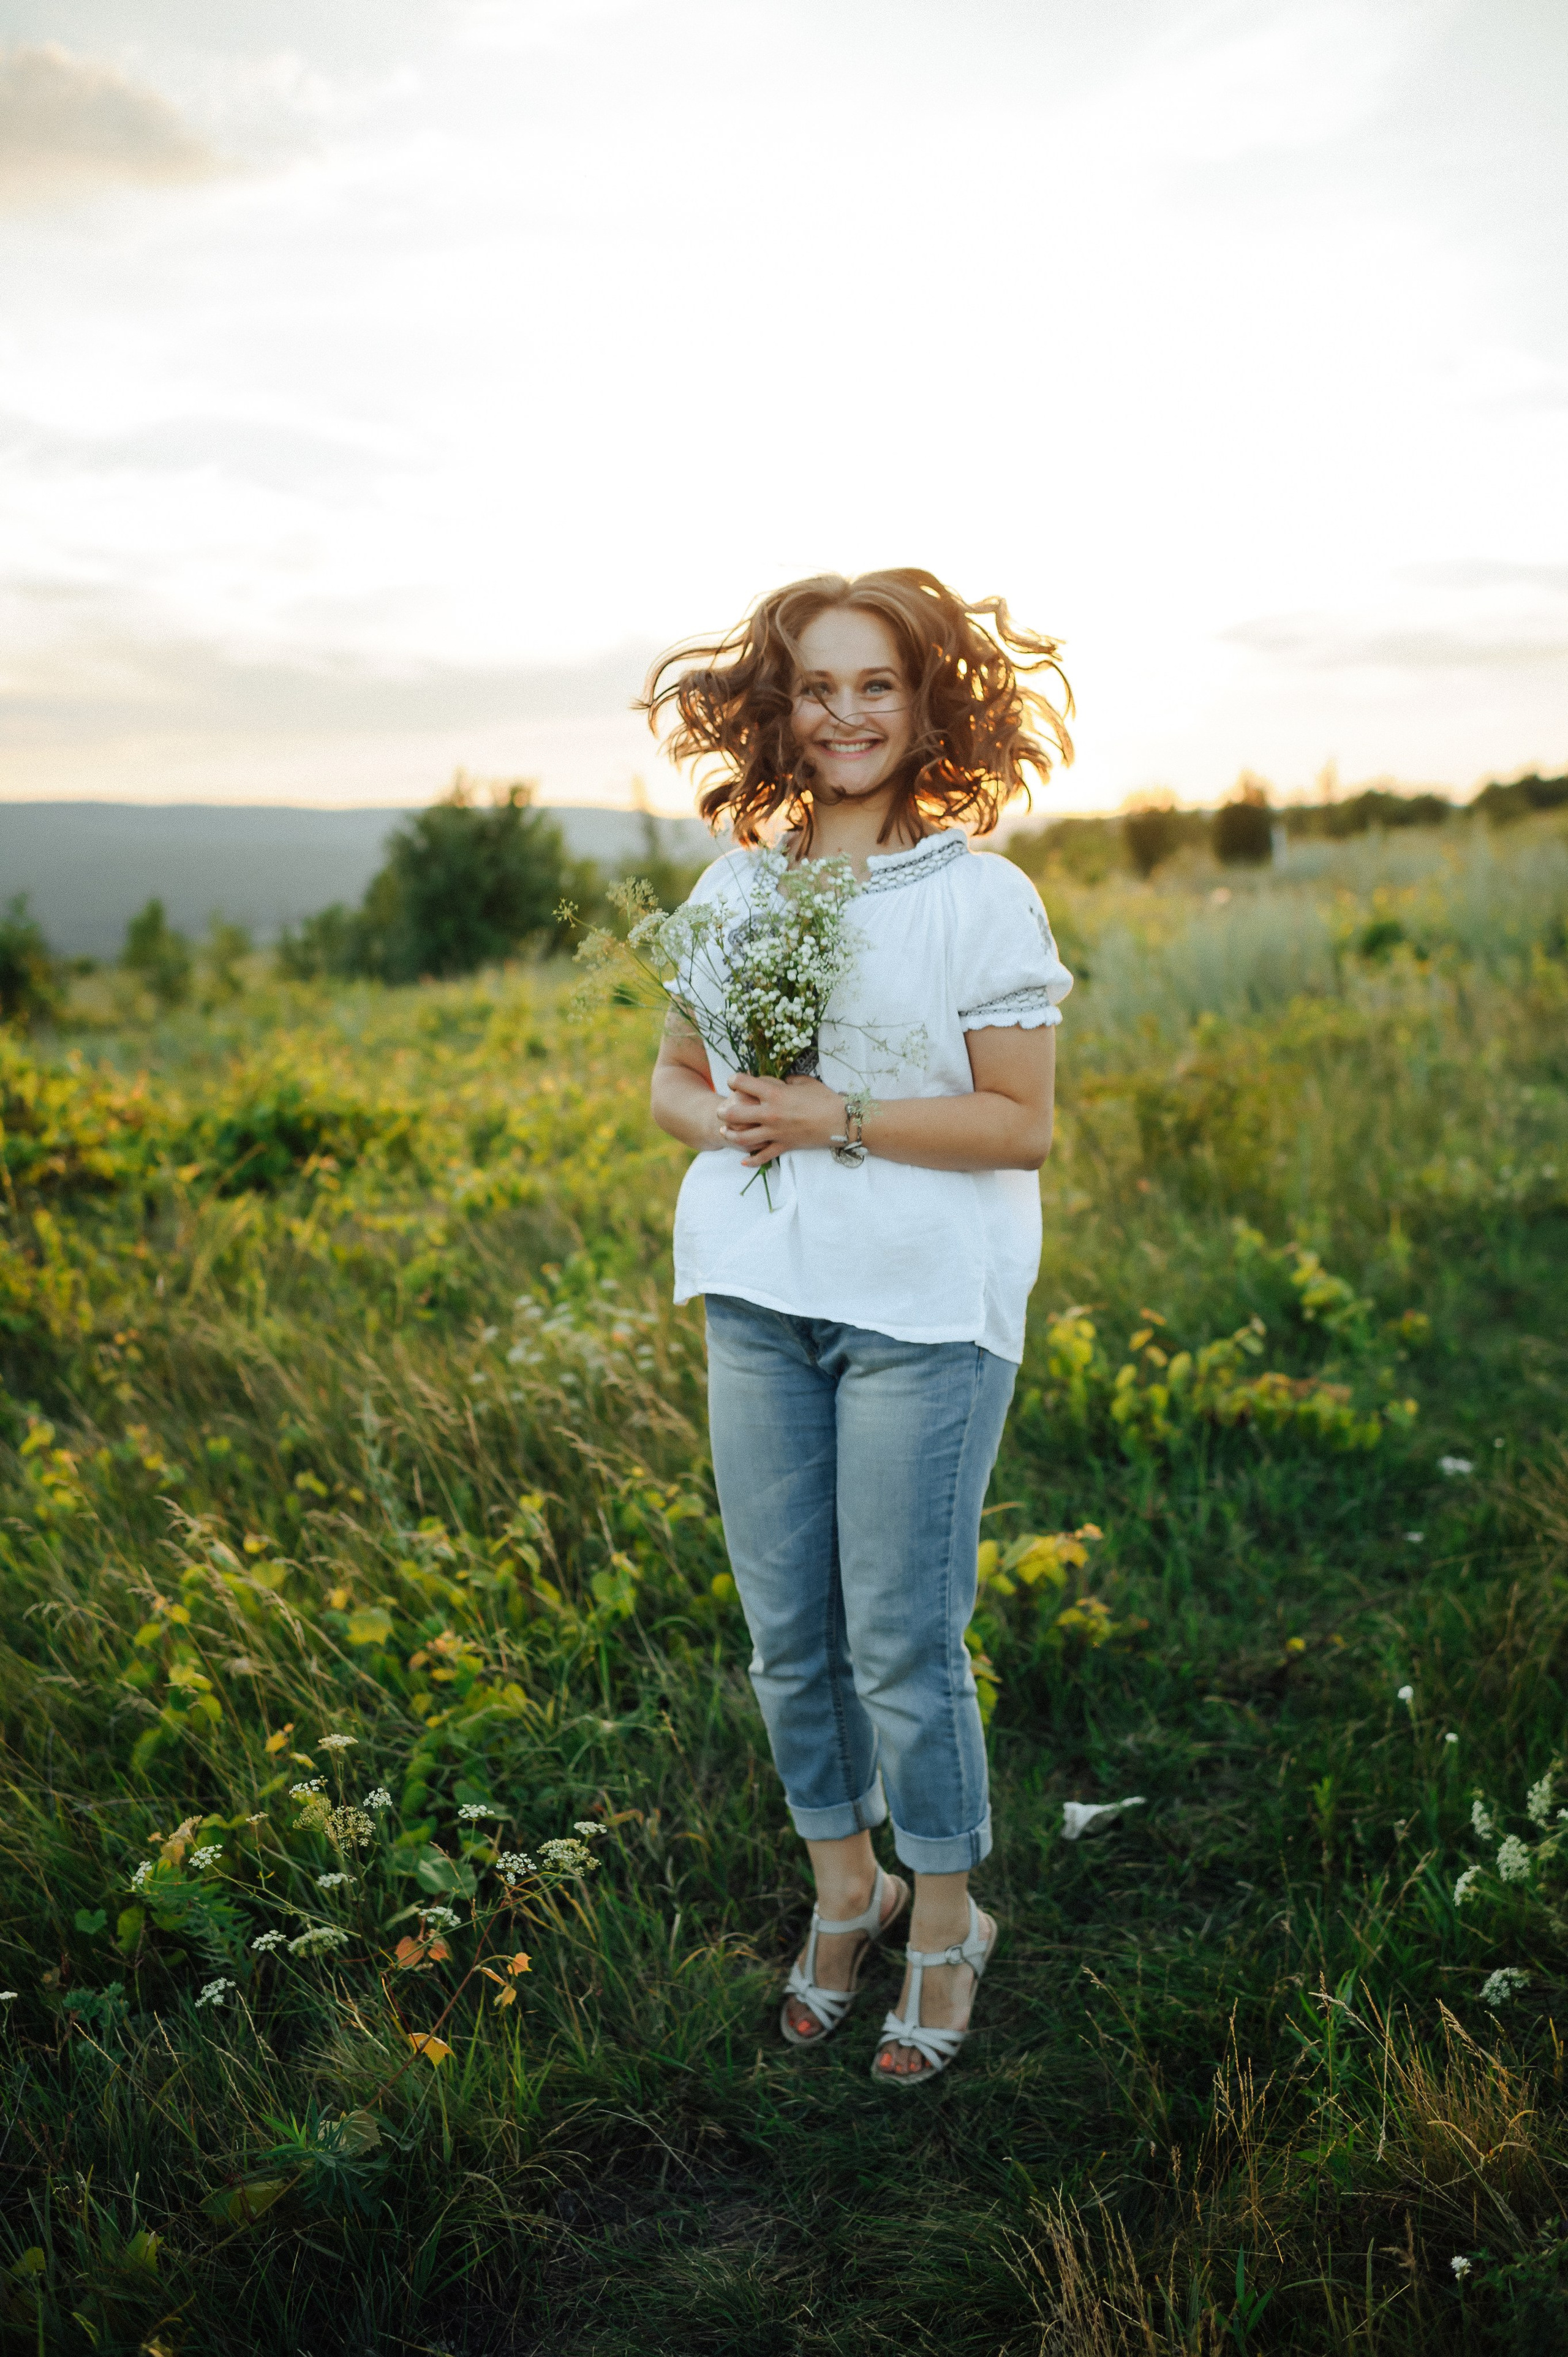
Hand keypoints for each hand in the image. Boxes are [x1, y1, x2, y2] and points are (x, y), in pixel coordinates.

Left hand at [716, 1074, 843, 1167]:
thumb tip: (781, 1081)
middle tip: (723, 1110)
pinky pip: (762, 1156)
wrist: (841, 1121)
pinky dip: (751, 1160)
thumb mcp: (804, 1082)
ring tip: (725, 1132)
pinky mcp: (783, 1146)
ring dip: (730, 1135)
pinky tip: (743, 1160)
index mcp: (775, 1093)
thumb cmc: (824, 1098)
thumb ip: (787, 1081)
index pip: (743, 1083)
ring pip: (742, 1138)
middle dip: (724, 1111)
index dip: (734, 1080)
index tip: (734, 1082)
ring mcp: (775, 1132)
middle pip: (734, 1113)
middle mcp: (770, 1113)